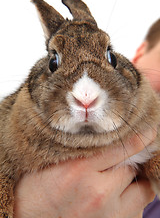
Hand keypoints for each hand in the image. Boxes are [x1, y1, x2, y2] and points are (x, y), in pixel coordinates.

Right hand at [14, 129, 155, 217]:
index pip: (122, 147)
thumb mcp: (57, 158)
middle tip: (121, 157)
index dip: (141, 137)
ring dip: (135, 180)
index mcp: (79, 169)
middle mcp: (97, 192)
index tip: (151, 130)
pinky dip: (133, 197)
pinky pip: (137, 208)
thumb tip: (111, 137)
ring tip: (119, 177)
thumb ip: (86, 148)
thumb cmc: (39, 185)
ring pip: (142, 190)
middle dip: (130, 160)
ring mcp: (107, 214)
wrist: (28, 215)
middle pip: (132, 168)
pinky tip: (117, 193)